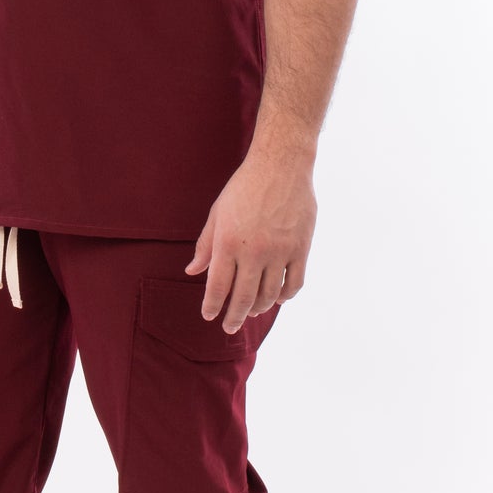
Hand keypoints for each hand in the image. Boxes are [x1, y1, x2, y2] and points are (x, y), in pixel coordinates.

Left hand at [186, 151, 315, 329]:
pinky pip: (294, 284)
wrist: (281, 166)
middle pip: (243, 297)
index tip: (210, 316)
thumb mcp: (217, 213)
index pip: (218, 287)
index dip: (213, 306)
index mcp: (228, 243)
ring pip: (269, 295)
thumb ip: (205, 245)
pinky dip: (285, 296)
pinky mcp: (301, 249)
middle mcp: (253, 252)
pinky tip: (277, 299)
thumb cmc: (244, 187)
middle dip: (234, 317)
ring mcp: (279, 252)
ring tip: (251, 312)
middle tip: (229, 327)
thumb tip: (192, 272)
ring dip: (259, 308)